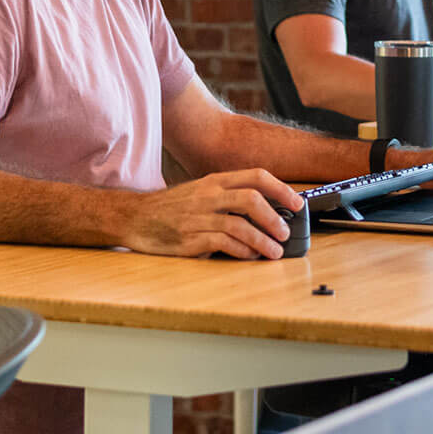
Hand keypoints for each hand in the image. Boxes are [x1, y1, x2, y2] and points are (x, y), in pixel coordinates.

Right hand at [124, 169, 303, 259]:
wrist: (134, 217)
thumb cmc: (172, 208)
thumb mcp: (201, 192)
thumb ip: (228, 198)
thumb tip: (267, 213)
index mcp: (215, 181)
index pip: (256, 176)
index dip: (281, 189)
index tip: (298, 203)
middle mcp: (208, 195)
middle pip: (252, 199)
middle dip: (275, 217)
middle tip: (286, 232)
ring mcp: (198, 216)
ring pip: (241, 225)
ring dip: (263, 240)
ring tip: (275, 251)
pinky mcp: (189, 238)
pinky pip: (224, 243)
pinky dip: (242, 251)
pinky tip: (250, 256)